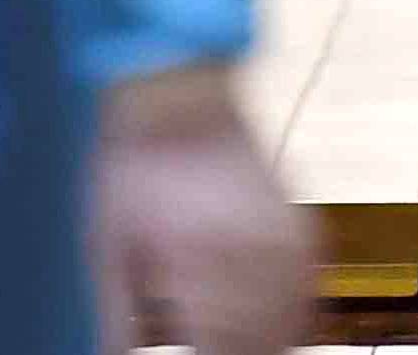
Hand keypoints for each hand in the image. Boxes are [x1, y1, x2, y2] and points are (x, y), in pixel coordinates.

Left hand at [93, 62, 312, 354]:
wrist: (178, 90)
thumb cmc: (138, 160)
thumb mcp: (110, 248)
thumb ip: (119, 321)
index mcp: (204, 257)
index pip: (220, 349)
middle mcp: (255, 246)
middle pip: (260, 342)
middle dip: (236, 352)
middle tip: (209, 348)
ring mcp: (285, 232)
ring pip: (291, 319)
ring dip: (262, 339)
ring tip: (232, 341)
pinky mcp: (298, 219)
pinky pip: (307, 285)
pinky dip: (289, 310)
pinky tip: (264, 316)